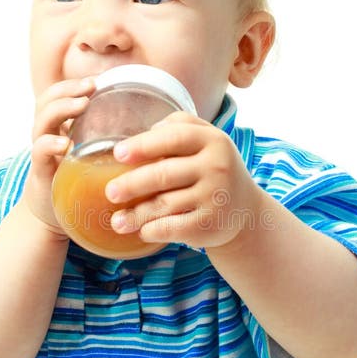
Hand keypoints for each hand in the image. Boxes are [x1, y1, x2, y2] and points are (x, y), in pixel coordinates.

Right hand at [22, 77, 95, 234]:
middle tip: (90, 88)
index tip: (96, 82)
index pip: (57, 95)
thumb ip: (106, 137)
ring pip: (41, 122)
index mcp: (58, 127)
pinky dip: (50, 145)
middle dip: (68, 90)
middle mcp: (46, 135)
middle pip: (46, 101)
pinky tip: (65, 144)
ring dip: (61, 109)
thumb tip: (147, 125)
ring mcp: (42, 153)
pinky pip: (39, 152)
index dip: (73, 85)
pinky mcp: (41, 172)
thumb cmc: (78, 181)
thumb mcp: (91, 153)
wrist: (53, 214)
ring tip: (81, 105)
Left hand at [105, 112, 261, 250]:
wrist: (245, 210)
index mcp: (213, 140)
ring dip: (135, 214)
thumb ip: (179, 126)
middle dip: (132, 184)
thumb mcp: (207, 140)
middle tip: (111, 192)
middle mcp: (217, 167)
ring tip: (116, 220)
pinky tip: (141, 231)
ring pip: (164, 205)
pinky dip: (151, 230)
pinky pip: (171, 228)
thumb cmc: (213, 169)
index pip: (174, 137)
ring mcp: (215, 197)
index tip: (118, 154)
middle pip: (164, 174)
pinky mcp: (210, 225)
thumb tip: (143, 135)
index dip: (144, 145)